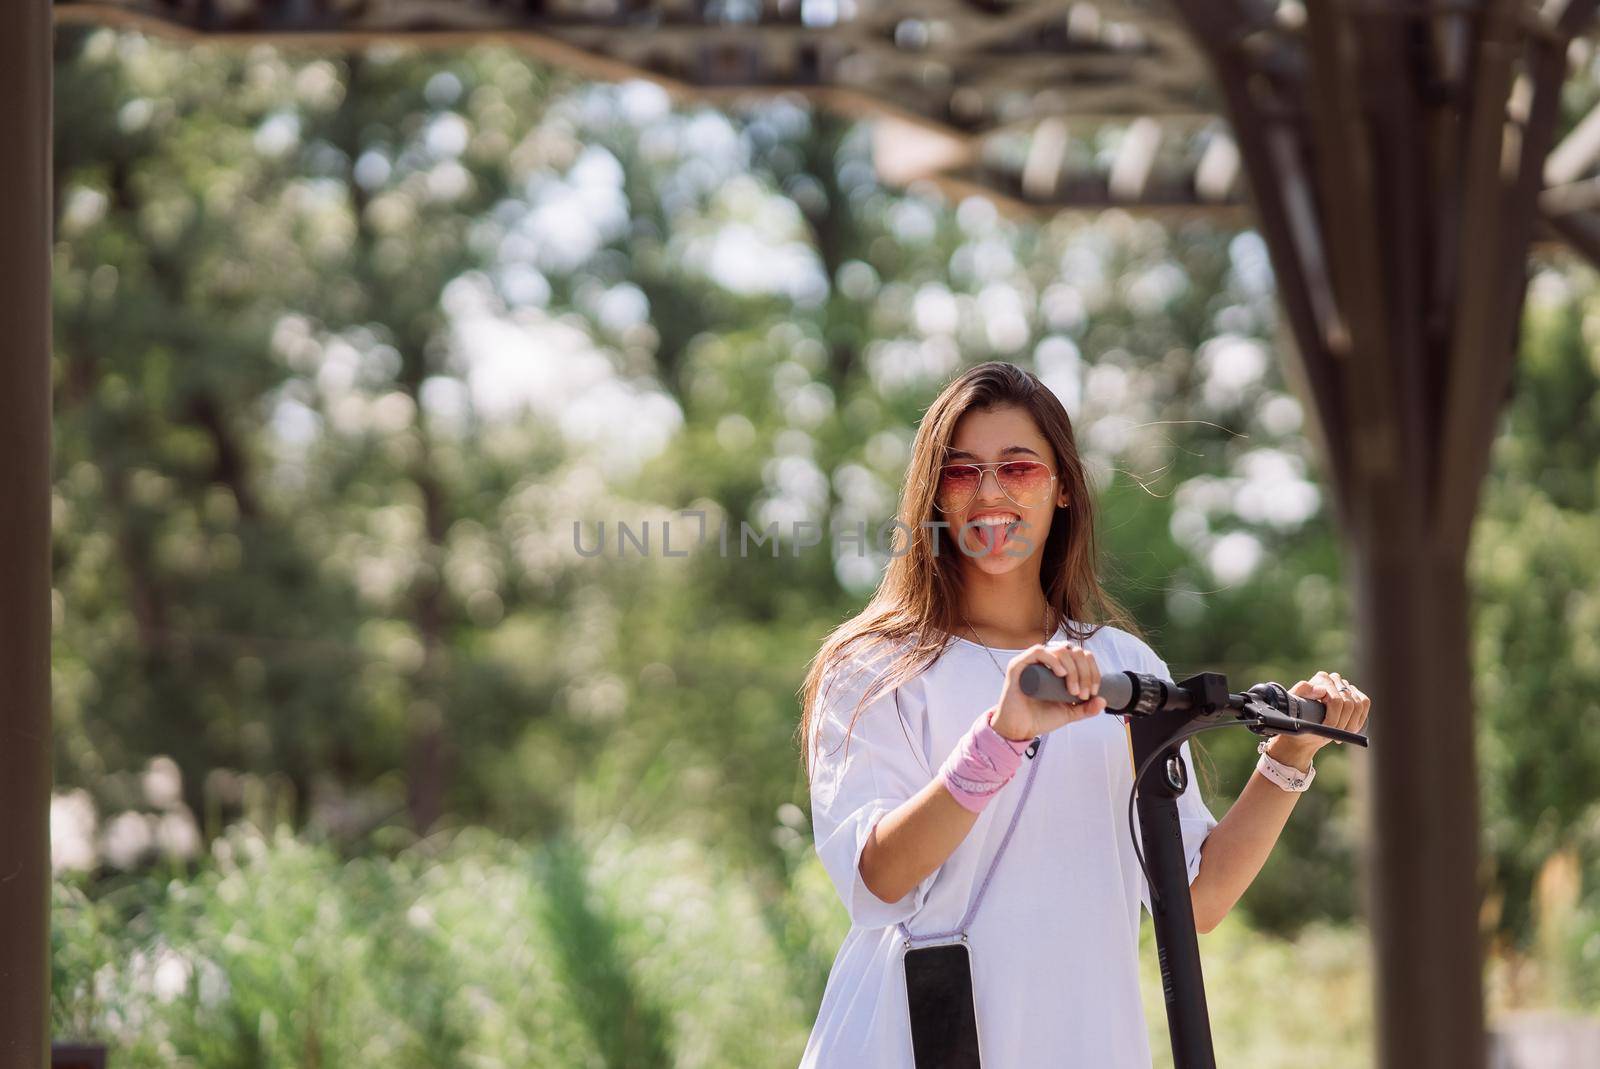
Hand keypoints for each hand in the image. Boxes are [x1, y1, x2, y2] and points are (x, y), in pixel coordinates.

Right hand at [991, 641, 1105, 741]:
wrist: (1020, 729)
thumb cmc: (1041, 718)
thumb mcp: (1069, 712)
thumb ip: (1086, 708)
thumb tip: (1104, 700)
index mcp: (1058, 667)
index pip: (1081, 656)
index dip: (1092, 670)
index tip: (1094, 692)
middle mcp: (1046, 661)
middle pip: (1073, 652)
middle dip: (1084, 672)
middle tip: (1083, 694)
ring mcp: (1032, 661)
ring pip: (1060, 650)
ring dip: (1073, 669)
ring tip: (1072, 690)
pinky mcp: (1019, 665)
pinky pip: (1038, 651)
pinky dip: (1053, 659)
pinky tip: (1061, 674)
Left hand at [1271, 669, 1370, 767]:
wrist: (1304, 725)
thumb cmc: (1296, 716)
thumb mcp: (1292, 706)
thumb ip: (1302, 693)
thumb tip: (1321, 690)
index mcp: (1321, 679)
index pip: (1336, 701)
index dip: (1334, 719)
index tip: (1327, 730)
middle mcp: (1335, 679)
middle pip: (1349, 705)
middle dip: (1343, 724)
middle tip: (1334, 736)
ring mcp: (1346, 686)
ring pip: (1359, 705)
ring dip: (1352, 724)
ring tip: (1340, 734)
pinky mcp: (1355, 694)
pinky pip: (1365, 703)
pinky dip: (1360, 718)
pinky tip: (1351, 728)